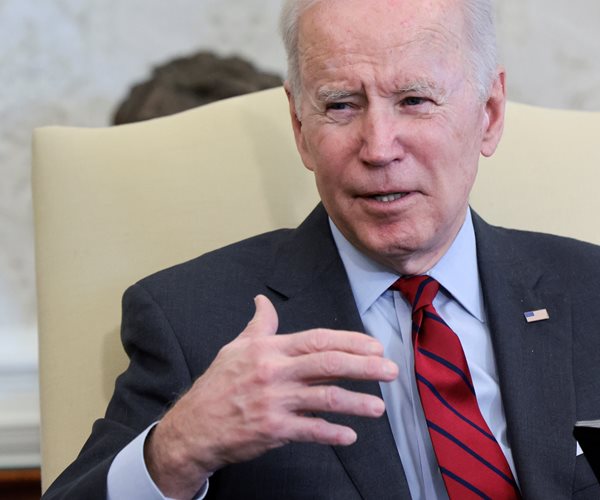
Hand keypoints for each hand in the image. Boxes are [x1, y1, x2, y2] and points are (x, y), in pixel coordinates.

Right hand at [145, 295, 397, 497]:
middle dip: (364, 366)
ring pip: (325, 398)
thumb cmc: (218, 384)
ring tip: (379, 407)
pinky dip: (332, 433)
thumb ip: (258, 325)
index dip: (350, 341)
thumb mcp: (236, 348)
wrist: (194, 425)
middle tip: (391, 370)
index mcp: (269, 348)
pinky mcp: (272, 429)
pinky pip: (310, 430)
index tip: (374, 346)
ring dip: (356, 402)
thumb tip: (262, 300)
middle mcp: (275, 371)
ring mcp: (275, 401)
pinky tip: (350, 435)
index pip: (318, 339)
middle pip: (329, 363)